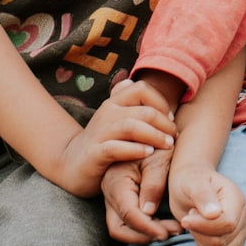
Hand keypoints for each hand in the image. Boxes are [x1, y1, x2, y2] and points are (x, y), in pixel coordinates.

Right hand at [57, 79, 176, 196]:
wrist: (72, 164)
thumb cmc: (103, 141)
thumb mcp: (115, 119)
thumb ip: (126, 102)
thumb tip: (130, 80)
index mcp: (114, 102)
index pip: (142, 89)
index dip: (161, 102)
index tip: (171, 119)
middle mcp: (107, 113)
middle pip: (143, 111)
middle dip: (164, 123)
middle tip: (173, 136)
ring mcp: (99, 133)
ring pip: (131, 127)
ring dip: (154, 136)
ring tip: (167, 145)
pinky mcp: (94, 153)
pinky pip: (116, 148)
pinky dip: (135, 149)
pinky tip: (148, 153)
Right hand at [102, 151, 181, 243]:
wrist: (153, 130)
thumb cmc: (158, 143)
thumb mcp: (159, 159)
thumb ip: (153, 184)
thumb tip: (147, 212)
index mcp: (116, 181)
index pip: (128, 214)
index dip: (147, 227)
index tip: (167, 233)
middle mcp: (110, 192)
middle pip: (119, 227)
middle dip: (144, 235)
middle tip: (170, 232)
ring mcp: (113, 197)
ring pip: (122, 227)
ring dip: (145, 233)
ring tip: (172, 230)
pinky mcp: (122, 199)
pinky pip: (128, 220)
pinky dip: (144, 226)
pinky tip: (165, 224)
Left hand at [169, 163, 245, 245]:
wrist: (192, 184)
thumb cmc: (191, 181)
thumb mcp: (192, 182)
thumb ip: (203, 195)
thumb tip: (214, 214)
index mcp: (236, 198)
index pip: (227, 224)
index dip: (204, 227)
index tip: (186, 219)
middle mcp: (242, 215)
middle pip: (224, 240)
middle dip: (200, 234)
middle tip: (190, 218)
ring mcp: (240, 230)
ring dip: (202, 244)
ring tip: (196, 225)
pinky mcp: (234, 242)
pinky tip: (200, 236)